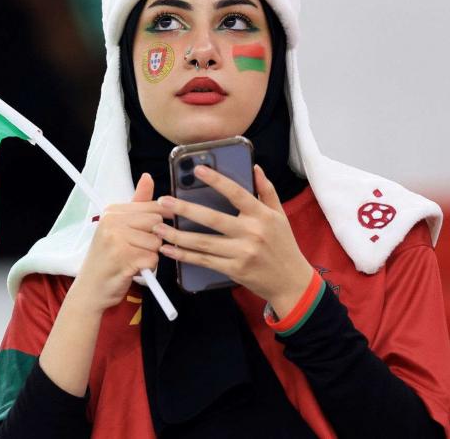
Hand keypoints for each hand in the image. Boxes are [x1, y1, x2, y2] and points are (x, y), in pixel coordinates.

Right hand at [69, 173, 170, 314]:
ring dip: (150, 255)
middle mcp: (113, 222)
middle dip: (153, 239)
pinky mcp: (125, 258)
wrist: (89, 289)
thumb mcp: (118, 228)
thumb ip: (137, 203)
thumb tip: (148, 177)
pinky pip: (153, 259)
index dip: (159, 221)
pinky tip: (133, 270)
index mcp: (112, 211)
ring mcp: (118, 240)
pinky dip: (148, 268)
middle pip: (157, 223)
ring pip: (157, 243)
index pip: (151, 207)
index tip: (148, 232)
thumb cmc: (107, 259)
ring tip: (132, 260)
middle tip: (136, 249)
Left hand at [154, 164, 313, 317]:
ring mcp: (242, 253)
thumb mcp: (280, 215)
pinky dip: (184, 255)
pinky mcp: (234, 270)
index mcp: (262, 216)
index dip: (217, 181)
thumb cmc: (284, 245)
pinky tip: (168, 249)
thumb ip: (266, 191)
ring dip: (177, 235)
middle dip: (184, 209)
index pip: (237, 193)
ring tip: (157, 227)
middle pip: (212, 219)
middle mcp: (251, 233)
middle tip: (163, 201)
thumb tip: (255, 168)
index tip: (198, 170)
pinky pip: (204, 261)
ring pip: (203, 243)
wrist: (291, 282)